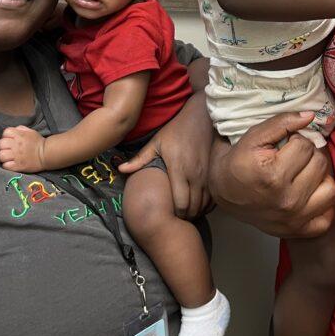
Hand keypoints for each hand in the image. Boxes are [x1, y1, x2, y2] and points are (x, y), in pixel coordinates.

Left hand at [0, 125, 47, 171]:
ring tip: (8, 157)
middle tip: (8, 149)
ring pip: (1, 155)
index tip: (10, 140)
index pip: (5, 132)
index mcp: (19, 135)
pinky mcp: (17, 166)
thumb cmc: (38, 142)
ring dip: (3, 157)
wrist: (46, 154)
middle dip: (3, 146)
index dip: (6, 136)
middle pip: (1, 144)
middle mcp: (16, 145)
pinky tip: (11, 163)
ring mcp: (16, 156)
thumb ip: (20, 129)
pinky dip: (6, 165)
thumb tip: (13, 130)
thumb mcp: (31, 131)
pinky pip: (5, 166)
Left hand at [119, 91, 212, 218]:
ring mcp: (207, 174)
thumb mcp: (156, 143)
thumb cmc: (176, 131)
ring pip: (205, 204)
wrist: (201, 117)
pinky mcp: (214, 172)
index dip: (176, 214)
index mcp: (179, 169)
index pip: (181, 203)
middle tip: (177, 218)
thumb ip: (139, 159)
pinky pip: (213, 196)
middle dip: (185, 216)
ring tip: (187, 213)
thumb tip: (120, 170)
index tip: (169, 215)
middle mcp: (195, 174)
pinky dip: (207, 204)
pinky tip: (198, 204)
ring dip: (196, 211)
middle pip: (193, 207)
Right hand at [209, 111, 334, 238]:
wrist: (224, 192)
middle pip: (320, 164)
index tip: (283, 145)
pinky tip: (307, 194)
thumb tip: (310, 116)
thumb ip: (282, 122)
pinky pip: (328, 216)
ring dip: (320, 177)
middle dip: (309, 155)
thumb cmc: (239, 161)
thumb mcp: (254, 136)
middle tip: (293, 157)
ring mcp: (295, 220)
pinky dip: (322, 203)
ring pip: (331, 189)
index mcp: (273, 176)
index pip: (306, 146)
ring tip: (304, 173)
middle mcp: (287, 201)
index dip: (296, 140)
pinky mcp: (299, 232)